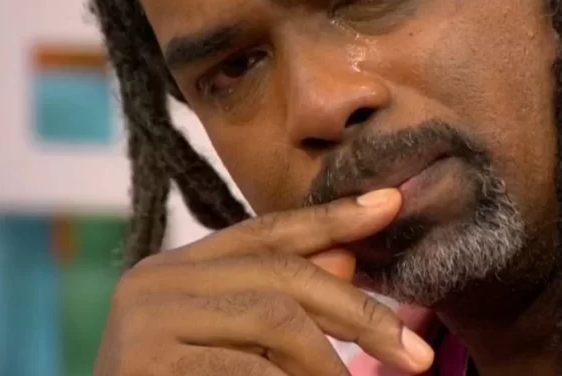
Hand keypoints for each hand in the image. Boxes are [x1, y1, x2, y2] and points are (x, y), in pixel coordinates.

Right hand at [95, 188, 434, 374]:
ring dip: (328, 363)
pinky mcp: (147, 363)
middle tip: (415, 355)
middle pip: (283, 274)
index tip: (392, 202)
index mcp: (175, 269)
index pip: (267, 232)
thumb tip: (346, 261)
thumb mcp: (233, 346)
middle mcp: (154, 281)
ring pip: (276, 318)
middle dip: (359, 313)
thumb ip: (280, 304)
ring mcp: (146, 320)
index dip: (333, 217)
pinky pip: (250, 369)